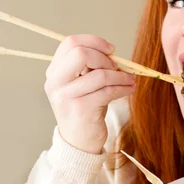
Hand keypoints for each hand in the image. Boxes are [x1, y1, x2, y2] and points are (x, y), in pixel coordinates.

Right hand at [44, 34, 135, 153]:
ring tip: (130, 79)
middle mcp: (55, 82)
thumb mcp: (82, 84)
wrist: (79, 141)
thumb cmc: (85, 107)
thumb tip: (112, 53)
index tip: (111, 49)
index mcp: (54, 72)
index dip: (94, 42)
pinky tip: (129, 89)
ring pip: (99, 75)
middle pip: (80, 53)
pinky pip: (108, 91)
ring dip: (120, 75)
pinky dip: (123, 88)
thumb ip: (90, 66)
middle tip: (116, 67)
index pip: (70, 43)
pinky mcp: (81, 109)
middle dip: (104, 58)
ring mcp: (66, 96)